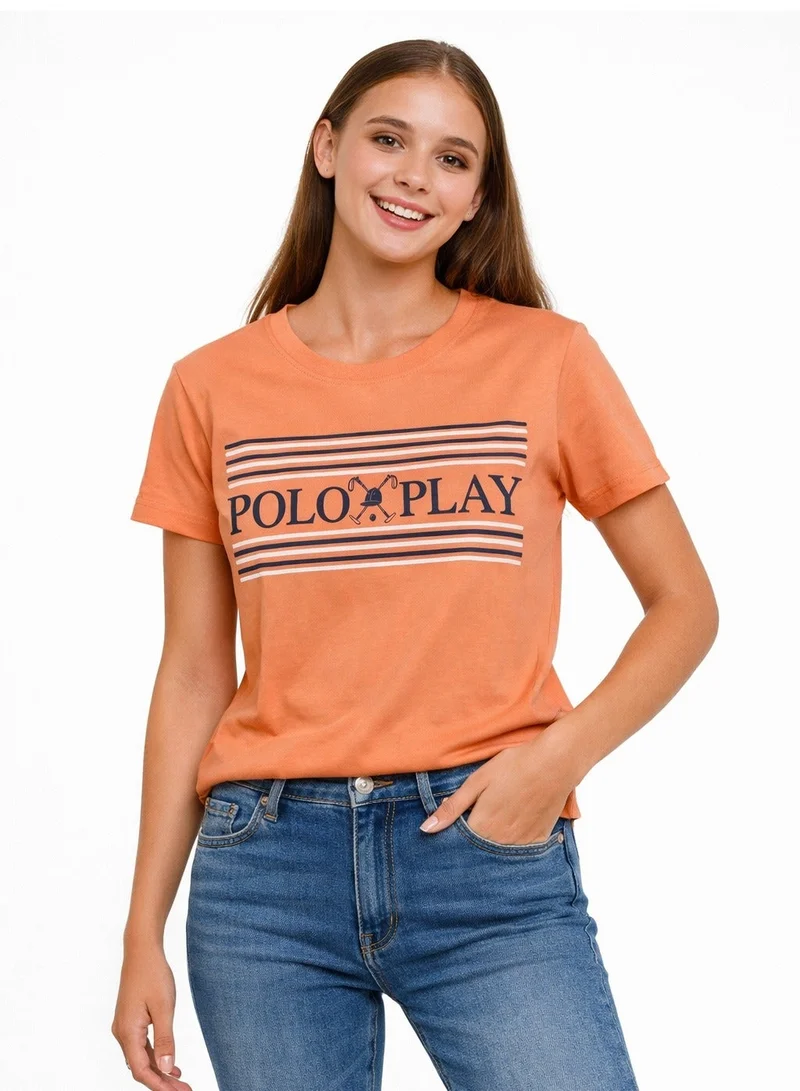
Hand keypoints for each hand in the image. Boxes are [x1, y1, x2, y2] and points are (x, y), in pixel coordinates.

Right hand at [111, 938, 191, 1088]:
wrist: (142, 950)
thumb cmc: (153, 974)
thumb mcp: (164, 1007)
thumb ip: (164, 1039)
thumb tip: (166, 1067)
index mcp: (128, 1032)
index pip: (142, 1070)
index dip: (159, 1085)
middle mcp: (122, 1033)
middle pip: (141, 1067)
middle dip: (161, 1082)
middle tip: (185, 1089)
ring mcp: (124, 1027)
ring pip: (141, 1058)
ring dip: (159, 1070)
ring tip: (179, 1081)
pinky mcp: (130, 1020)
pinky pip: (141, 1046)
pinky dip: (154, 1056)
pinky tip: (168, 1062)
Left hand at [419, 738, 577, 844]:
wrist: (556, 762)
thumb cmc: (514, 765)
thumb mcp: (478, 781)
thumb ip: (452, 808)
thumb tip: (425, 829)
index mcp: (482, 826)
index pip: (457, 846)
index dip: (450, 841)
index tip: (446, 835)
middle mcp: (501, 841)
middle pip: (477, 853)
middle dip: (468, 847)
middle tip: (469, 829)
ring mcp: (521, 844)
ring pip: (497, 855)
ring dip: (489, 847)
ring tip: (491, 827)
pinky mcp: (538, 840)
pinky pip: (518, 852)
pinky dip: (510, 845)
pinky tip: (510, 829)